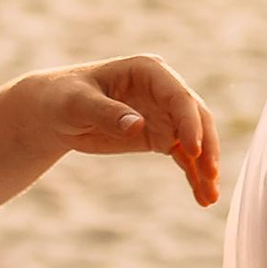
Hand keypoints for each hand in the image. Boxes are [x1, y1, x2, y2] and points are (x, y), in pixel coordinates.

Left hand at [30, 59, 219, 207]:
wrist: (55, 111)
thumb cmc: (63, 98)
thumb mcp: (78, 104)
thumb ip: (107, 113)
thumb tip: (138, 125)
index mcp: (148, 71)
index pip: (179, 96)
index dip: (190, 123)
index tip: (194, 151)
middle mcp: (163, 90)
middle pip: (196, 118)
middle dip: (207, 146)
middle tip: (211, 174)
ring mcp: (164, 113)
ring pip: (195, 140)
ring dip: (205, 167)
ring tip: (210, 196)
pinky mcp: (159, 135)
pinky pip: (184, 155)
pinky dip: (193, 175)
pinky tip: (202, 196)